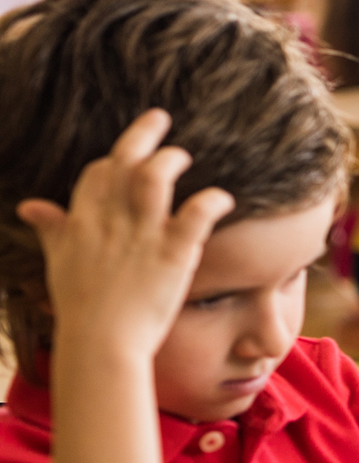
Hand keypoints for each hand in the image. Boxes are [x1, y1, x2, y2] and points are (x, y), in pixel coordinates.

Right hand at [16, 111, 233, 357]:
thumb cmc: (81, 307)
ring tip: (185, 155)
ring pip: (154, 177)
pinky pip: (196, 213)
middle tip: (160, 117)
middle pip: (123, 163)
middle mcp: (109, 222)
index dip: (114, 159)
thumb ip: (53, 230)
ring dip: (171, 159)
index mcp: (82, 223)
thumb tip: (31, 206)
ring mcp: (141, 236)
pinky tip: (224, 197)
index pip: (97, 174)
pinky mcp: (173, 253)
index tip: (127, 154)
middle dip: (142, 134)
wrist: (100, 345)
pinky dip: (212, 200)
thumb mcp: (58, 261)